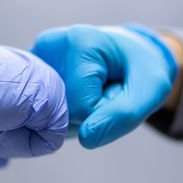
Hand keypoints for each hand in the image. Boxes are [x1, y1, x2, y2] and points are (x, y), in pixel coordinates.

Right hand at [31, 24, 177, 148]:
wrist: (127, 52)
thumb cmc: (141, 68)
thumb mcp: (151, 89)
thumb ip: (123, 116)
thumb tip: (85, 139)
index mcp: (79, 43)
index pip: (82, 108)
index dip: (104, 110)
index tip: (116, 89)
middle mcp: (48, 46)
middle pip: (60, 110)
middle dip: (87, 113)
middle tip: (105, 89)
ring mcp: (35, 58)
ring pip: (49, 111)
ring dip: (75, 112)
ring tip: (91, 89)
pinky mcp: (32, 69)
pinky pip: (43, 106)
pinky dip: (63, 108)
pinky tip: (73, 91)